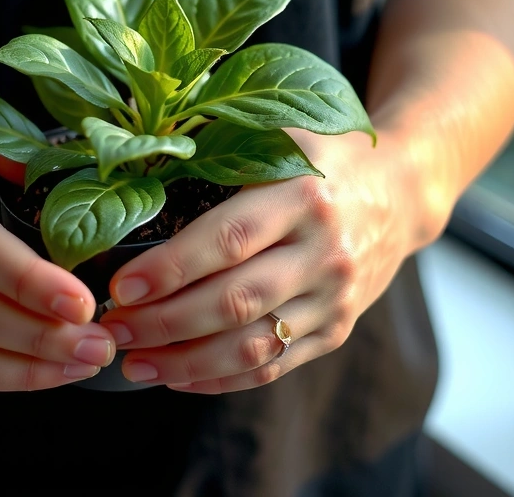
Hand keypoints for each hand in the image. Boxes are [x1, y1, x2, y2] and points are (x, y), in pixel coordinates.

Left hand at [98, 128, 432, 392]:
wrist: (400, 191)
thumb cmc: (321, 157)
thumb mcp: (279, 133)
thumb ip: (217, 147)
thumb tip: (134, 162)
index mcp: (304, 194)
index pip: (228, 239)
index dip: (170, 269)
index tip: (120, 286)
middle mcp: (324, 251)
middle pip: (235, 301)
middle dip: (164, 323)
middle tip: (113, 329)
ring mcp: (334, 297)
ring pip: (253, 347)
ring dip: (186, 364)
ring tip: (135, 364)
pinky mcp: (338, 330)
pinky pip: (275, 368)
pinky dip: (221, 379)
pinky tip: (178, 377)